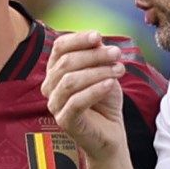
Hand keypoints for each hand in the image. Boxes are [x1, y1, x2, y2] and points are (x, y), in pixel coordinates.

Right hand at [42, 32, 127, 159]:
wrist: (110, 132)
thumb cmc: (105, 100)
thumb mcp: (104, 72)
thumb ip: (98, 55)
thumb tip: (96, 38)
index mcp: (56, 70)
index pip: (60, 48)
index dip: (78, 39)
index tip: (99, 36)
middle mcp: (50, 86)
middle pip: (66, 62)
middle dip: (94, 55)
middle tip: (117, 54)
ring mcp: (54, 104)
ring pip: (70, 81)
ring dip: (97, 72)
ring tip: (119, 70)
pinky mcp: (64, 120)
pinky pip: (76, 102)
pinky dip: (95, 90)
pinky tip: (111, 84)